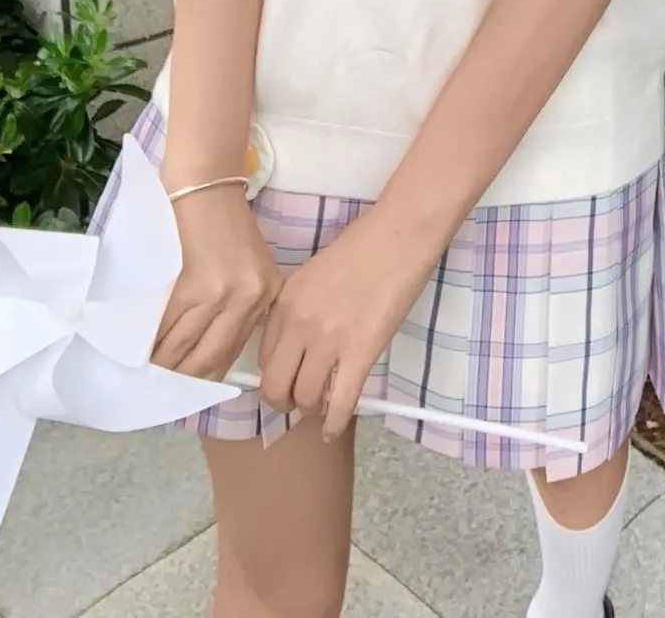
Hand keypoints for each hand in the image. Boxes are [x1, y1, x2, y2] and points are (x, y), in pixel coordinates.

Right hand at [151, 186, 283, 380]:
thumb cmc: (225, 225)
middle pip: (207, 362)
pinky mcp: (187, 285)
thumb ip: (239, 310)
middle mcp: (247, 300)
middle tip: (156, 392)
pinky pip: (163, 330)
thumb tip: (206, 360)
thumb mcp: (250, 269)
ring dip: (159, 368)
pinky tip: (136, 352)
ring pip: (181, 351)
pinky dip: (148, 345)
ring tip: (141, 376)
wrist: (205, 184)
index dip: (203, 379)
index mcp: (265, 296)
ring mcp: (217, 294)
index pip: (231, 355)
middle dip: (178, 383)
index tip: (182, 391)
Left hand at [257, 204, 437, 437]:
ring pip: (305, 398)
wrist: (400, 234)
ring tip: (321, 408)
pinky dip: (335, 423)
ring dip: (311, 410)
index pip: (263, 356)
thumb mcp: (315, 272)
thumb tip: (298, 343)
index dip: (272, 376)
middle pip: (274, 385)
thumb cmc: (364, 245)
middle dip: (282, 402)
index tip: (283, 382)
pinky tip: (333, 430)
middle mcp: (299, 324)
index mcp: (285, 301)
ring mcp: (329, 339)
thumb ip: (299, 307)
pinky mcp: (361, 352)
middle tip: (295, 404)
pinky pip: (341, 402)